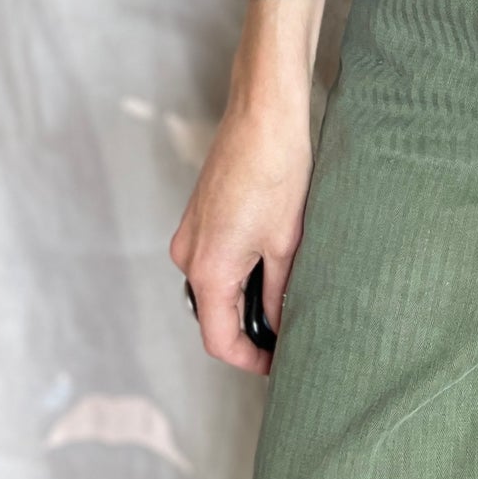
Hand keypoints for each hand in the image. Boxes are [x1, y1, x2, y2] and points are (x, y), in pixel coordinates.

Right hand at [170, 0, 325, 374]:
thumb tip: (280, 328)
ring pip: (214, 286)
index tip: (278, 365)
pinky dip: (239, 272)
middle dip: (248, 331)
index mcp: (207, 270)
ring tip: (286, 301)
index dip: (250, 359)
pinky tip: (272, 265)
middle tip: (290, 337)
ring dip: (245, 300)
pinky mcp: (199, 214)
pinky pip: (214, 259)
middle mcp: (187, 255)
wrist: (263, 114)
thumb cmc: (278, 172)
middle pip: (213, 314)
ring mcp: (190, 233)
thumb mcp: (287, 244)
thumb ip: (278, 293)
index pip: (219, 339)